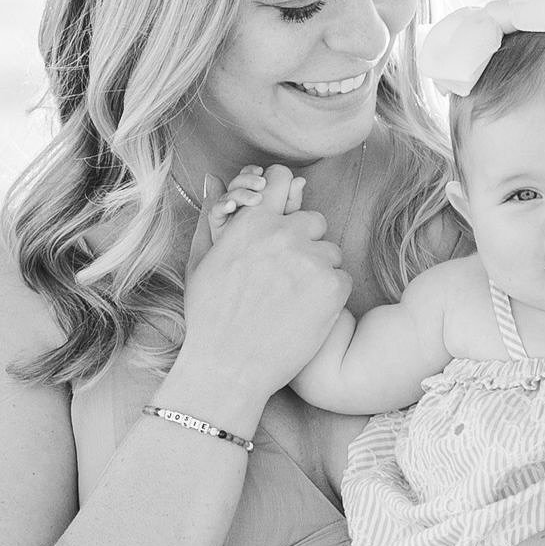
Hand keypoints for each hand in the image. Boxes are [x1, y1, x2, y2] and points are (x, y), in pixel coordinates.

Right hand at [183, 164, 351, 398]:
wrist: (229, 367)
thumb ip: (212, 215)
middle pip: (314, 220)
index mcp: (252, 222)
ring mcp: (311, 259)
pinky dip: (331, 296)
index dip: (287, 193)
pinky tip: (307, 314)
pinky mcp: (333, 287)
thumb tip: (214, 179)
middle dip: (306, 243)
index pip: (282, 179)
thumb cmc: (210, 317)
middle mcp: (284, 234)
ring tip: (294, 300)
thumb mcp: (201, 261)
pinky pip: (343, 279)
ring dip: (319, 271)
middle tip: (287, 276)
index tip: (286, 215)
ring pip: (331, 252)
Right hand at [206, 165, 305, 242]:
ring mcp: (226, 214)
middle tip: (261, 184)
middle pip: (237, 182)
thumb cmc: (274, 244)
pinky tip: (231, 206)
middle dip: (248, 179)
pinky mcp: (217, 226)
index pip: (248, 176)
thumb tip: (300, 180)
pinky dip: (222, 206)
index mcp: (251, 197)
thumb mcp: (286, 220)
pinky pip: (214, 211)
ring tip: (255, 199)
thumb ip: (292, 200)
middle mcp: (238, 202)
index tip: (262, 172)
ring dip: (240, 193)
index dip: (251, 171)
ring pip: (228, 194)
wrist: (254, 268)